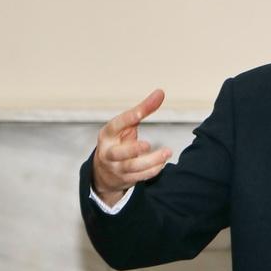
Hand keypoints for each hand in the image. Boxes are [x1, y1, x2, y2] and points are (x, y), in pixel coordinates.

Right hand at [92, 89, 171, 205]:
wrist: (103, 171)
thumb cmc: (118, 140)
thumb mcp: (126, 125)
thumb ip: (143, 109)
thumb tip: (161, 92)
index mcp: (107, 134)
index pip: (115, 125)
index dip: (127, 118)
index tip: (140, 113)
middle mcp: (109, 152)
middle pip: (118, 153)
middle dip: (133, 149)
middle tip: (147, 144)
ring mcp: (116, 167)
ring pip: (132, 167)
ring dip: (151, 161)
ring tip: (167, 152)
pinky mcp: (125, 179)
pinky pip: (140, 176)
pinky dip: (152, 171)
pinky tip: (162, 163)